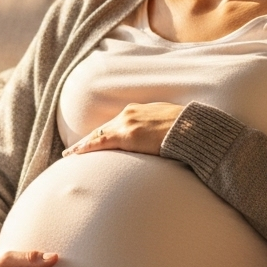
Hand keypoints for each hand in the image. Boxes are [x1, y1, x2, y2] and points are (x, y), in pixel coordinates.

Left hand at [62, 102, 183, 156]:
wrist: (196, 129)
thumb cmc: (189, 130)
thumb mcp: (171, 126)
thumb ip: (159, 131)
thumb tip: (159, 142)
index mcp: (140, 111)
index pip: (116, 124)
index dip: (102, 134)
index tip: (92, 141)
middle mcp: (130, 114)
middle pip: (103, 129)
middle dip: (88, 140)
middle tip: (74, 151)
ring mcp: (128, 123)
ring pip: (98, 135)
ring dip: (84, 145)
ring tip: (70, 155)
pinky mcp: (129, 135)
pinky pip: (101, 141)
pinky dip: (86, 147)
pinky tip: (76, 154)